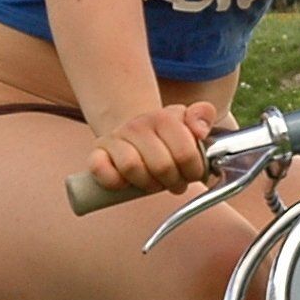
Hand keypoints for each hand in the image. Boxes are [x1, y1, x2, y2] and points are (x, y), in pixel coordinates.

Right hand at [88, 102, 220, 197]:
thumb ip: (202, 116)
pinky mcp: (97, 153)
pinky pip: (101, 170)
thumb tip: (199, 131)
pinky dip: (113, 181)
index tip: (192, 173)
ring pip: (132, 168)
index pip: (185, 153)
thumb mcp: (188, 120)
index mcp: (164, 118)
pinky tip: (126, 183)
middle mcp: (137, 125)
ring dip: (147, 184)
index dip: (193, 171)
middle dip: (173, 181)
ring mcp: (115, 138)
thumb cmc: (165, 134)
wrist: (135, 129)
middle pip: (161, 166)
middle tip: (174, 181)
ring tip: (154, 182)